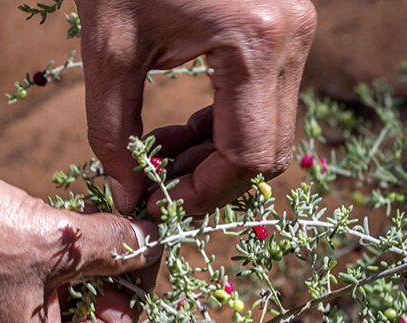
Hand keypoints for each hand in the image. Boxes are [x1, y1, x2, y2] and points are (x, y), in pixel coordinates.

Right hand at [0, 176, 160, 322]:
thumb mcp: (56, 243)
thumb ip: (113, 247)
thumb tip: (152, 240)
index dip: (133, 295)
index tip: (143, 256)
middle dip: (102, 282)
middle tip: (115, 239)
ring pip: (48, 319)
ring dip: (71, 276)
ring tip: (78, 233)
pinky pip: (16, 312)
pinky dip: (38, 280)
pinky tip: (41, 243)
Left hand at [76, 0, 316, 215]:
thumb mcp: (110, 45)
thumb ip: (113, 130)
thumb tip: (127, 195)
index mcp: (255, 42)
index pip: (247, 157)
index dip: (202, 194)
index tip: (159, 204)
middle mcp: (292, 42)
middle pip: (268, 154)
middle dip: (211, 181)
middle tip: (158, 186)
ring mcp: (297, 36)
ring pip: (271, 135)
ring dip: (218, 159)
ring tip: (162, 156)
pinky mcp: (287, 34)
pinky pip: (267, 107)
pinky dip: (227, 130)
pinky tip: (184, 129)